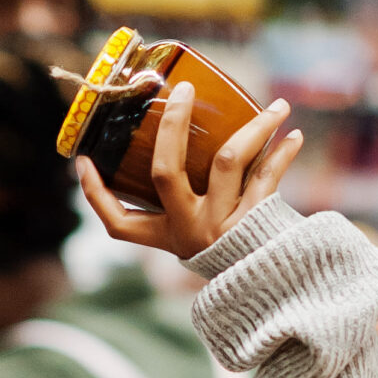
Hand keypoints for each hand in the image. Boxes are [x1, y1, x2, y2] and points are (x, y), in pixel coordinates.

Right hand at [76, 81, 303, 261]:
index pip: (118, 223)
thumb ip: (170, 205)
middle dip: (171, 125)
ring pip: (228, 160)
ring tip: (276, 105)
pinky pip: (268, 175)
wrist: (270, 287)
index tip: (83, 161)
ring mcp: (223, 223)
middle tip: (183, 91)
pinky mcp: (256, 219)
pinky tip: (294, 134)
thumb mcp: (189, 236)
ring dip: (254, 127)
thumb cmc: (223, 249)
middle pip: (166, 170)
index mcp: (167, 234)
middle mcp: (190, 228)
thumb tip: (155, 146)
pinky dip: (283, 153)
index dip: (95, 194)